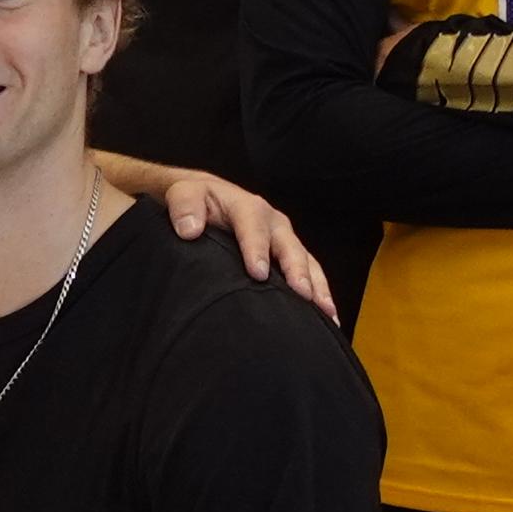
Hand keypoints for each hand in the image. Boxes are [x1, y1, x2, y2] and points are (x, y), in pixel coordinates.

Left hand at [145, 169, 334, 322]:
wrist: (207, 198)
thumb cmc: (197, 200)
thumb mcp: (184, 195)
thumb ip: (184, 208)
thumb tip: (189, 230)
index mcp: (247, 207)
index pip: (254, 227)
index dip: (257, 249)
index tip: (257, 273)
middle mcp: (272, 222)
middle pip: (289, 246)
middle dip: (297, 270)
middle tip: (302, 294)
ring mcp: (284, 239)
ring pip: (306, 262)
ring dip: (317, 286)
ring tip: (327, 312)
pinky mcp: (289, 255)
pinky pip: (310, 273)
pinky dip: (320, 293)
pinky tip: (328, 317)